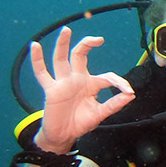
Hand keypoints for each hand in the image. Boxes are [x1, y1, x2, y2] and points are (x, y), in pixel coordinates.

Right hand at [30, 27, 134, 151]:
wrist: (64, 136)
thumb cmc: (81, 123)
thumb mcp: (100, 113)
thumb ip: (115, 104)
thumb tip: (131, 94)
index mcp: (91, 84)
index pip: (107, 76)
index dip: (119, 82)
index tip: (128, 91)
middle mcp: (77, 79)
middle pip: (80, 55)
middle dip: (88, 44)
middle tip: (99, 39)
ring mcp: (63, 83)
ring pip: (61, 59)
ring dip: (62, 44)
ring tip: (66, 30)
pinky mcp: (51, 90)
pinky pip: (42, 73)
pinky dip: (37, 60)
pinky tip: (34, 46)